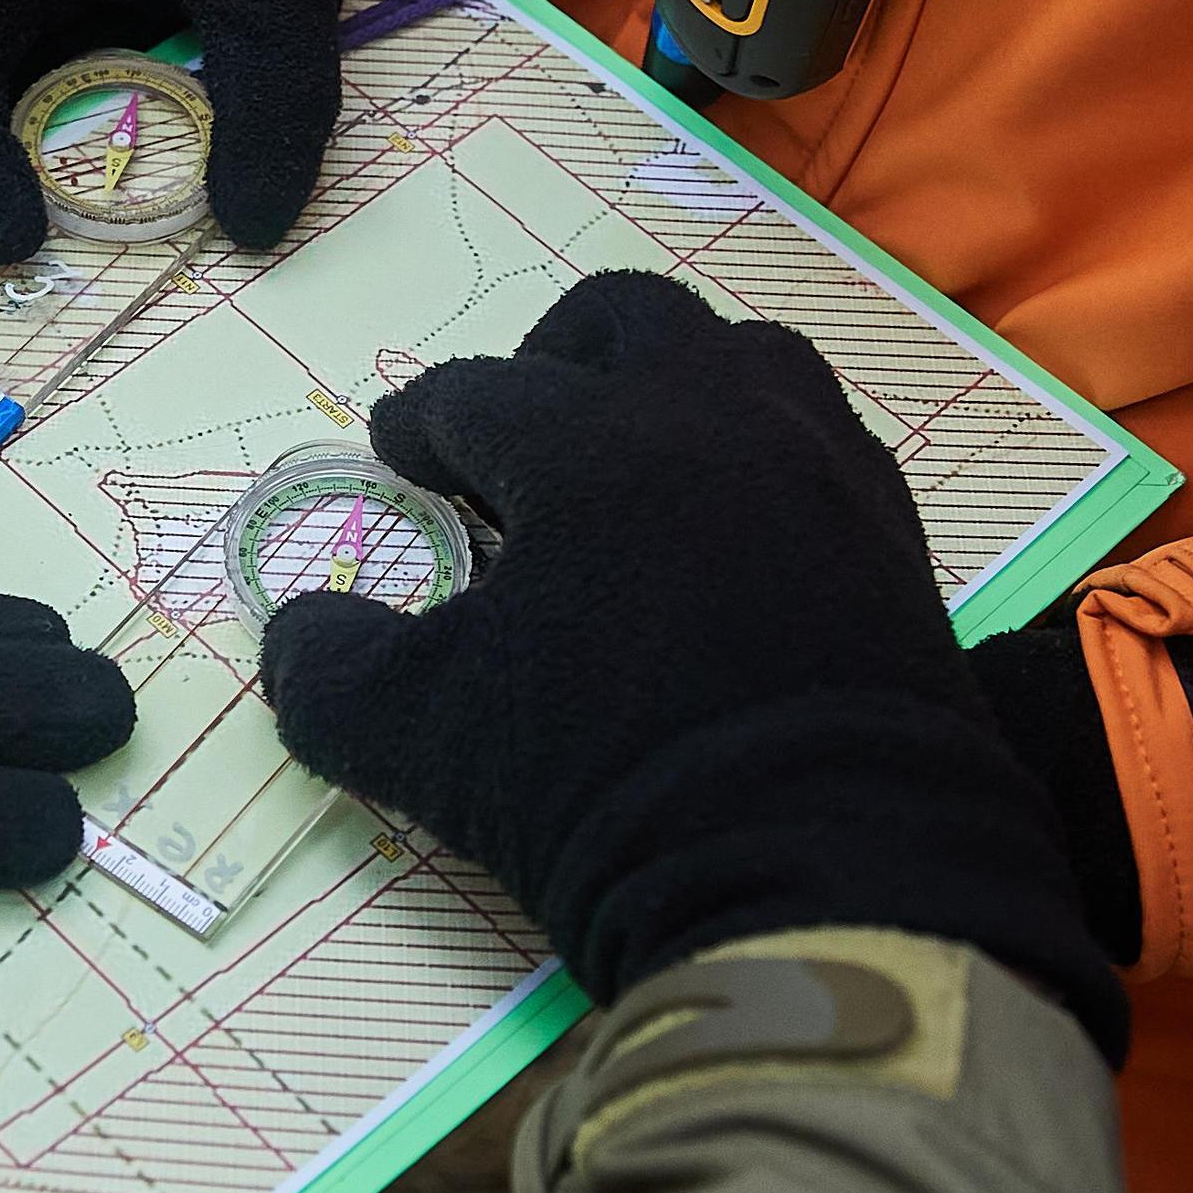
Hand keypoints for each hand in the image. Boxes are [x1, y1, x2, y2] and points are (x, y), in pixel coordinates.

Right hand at [0, 0, 455, 261]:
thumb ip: (269, 98)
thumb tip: (252, 229)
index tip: (16, 242)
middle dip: (20, 189)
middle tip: (64, 274)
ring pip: (52, 96)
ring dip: (82, 169)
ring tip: (128, 245)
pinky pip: (109, 80)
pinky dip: (138, 138)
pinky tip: (190, 177)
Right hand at [258, 271, 1123, 1055]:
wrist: (824, 870)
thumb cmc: (600, 785)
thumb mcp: (420, 738)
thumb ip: (332, 672)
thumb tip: (297, 631)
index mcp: (587, 445)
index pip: (477, 396)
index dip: (423, 424)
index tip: (400, 453)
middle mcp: (712, 418)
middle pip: (626, 323)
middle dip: (556, 361)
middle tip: (520, 430)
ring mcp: (821, 465)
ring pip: (745, 358)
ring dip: (676, 388)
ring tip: (639, 463)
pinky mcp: (895, 533)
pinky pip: (823, 441)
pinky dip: (763, 456)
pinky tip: (737, 533)